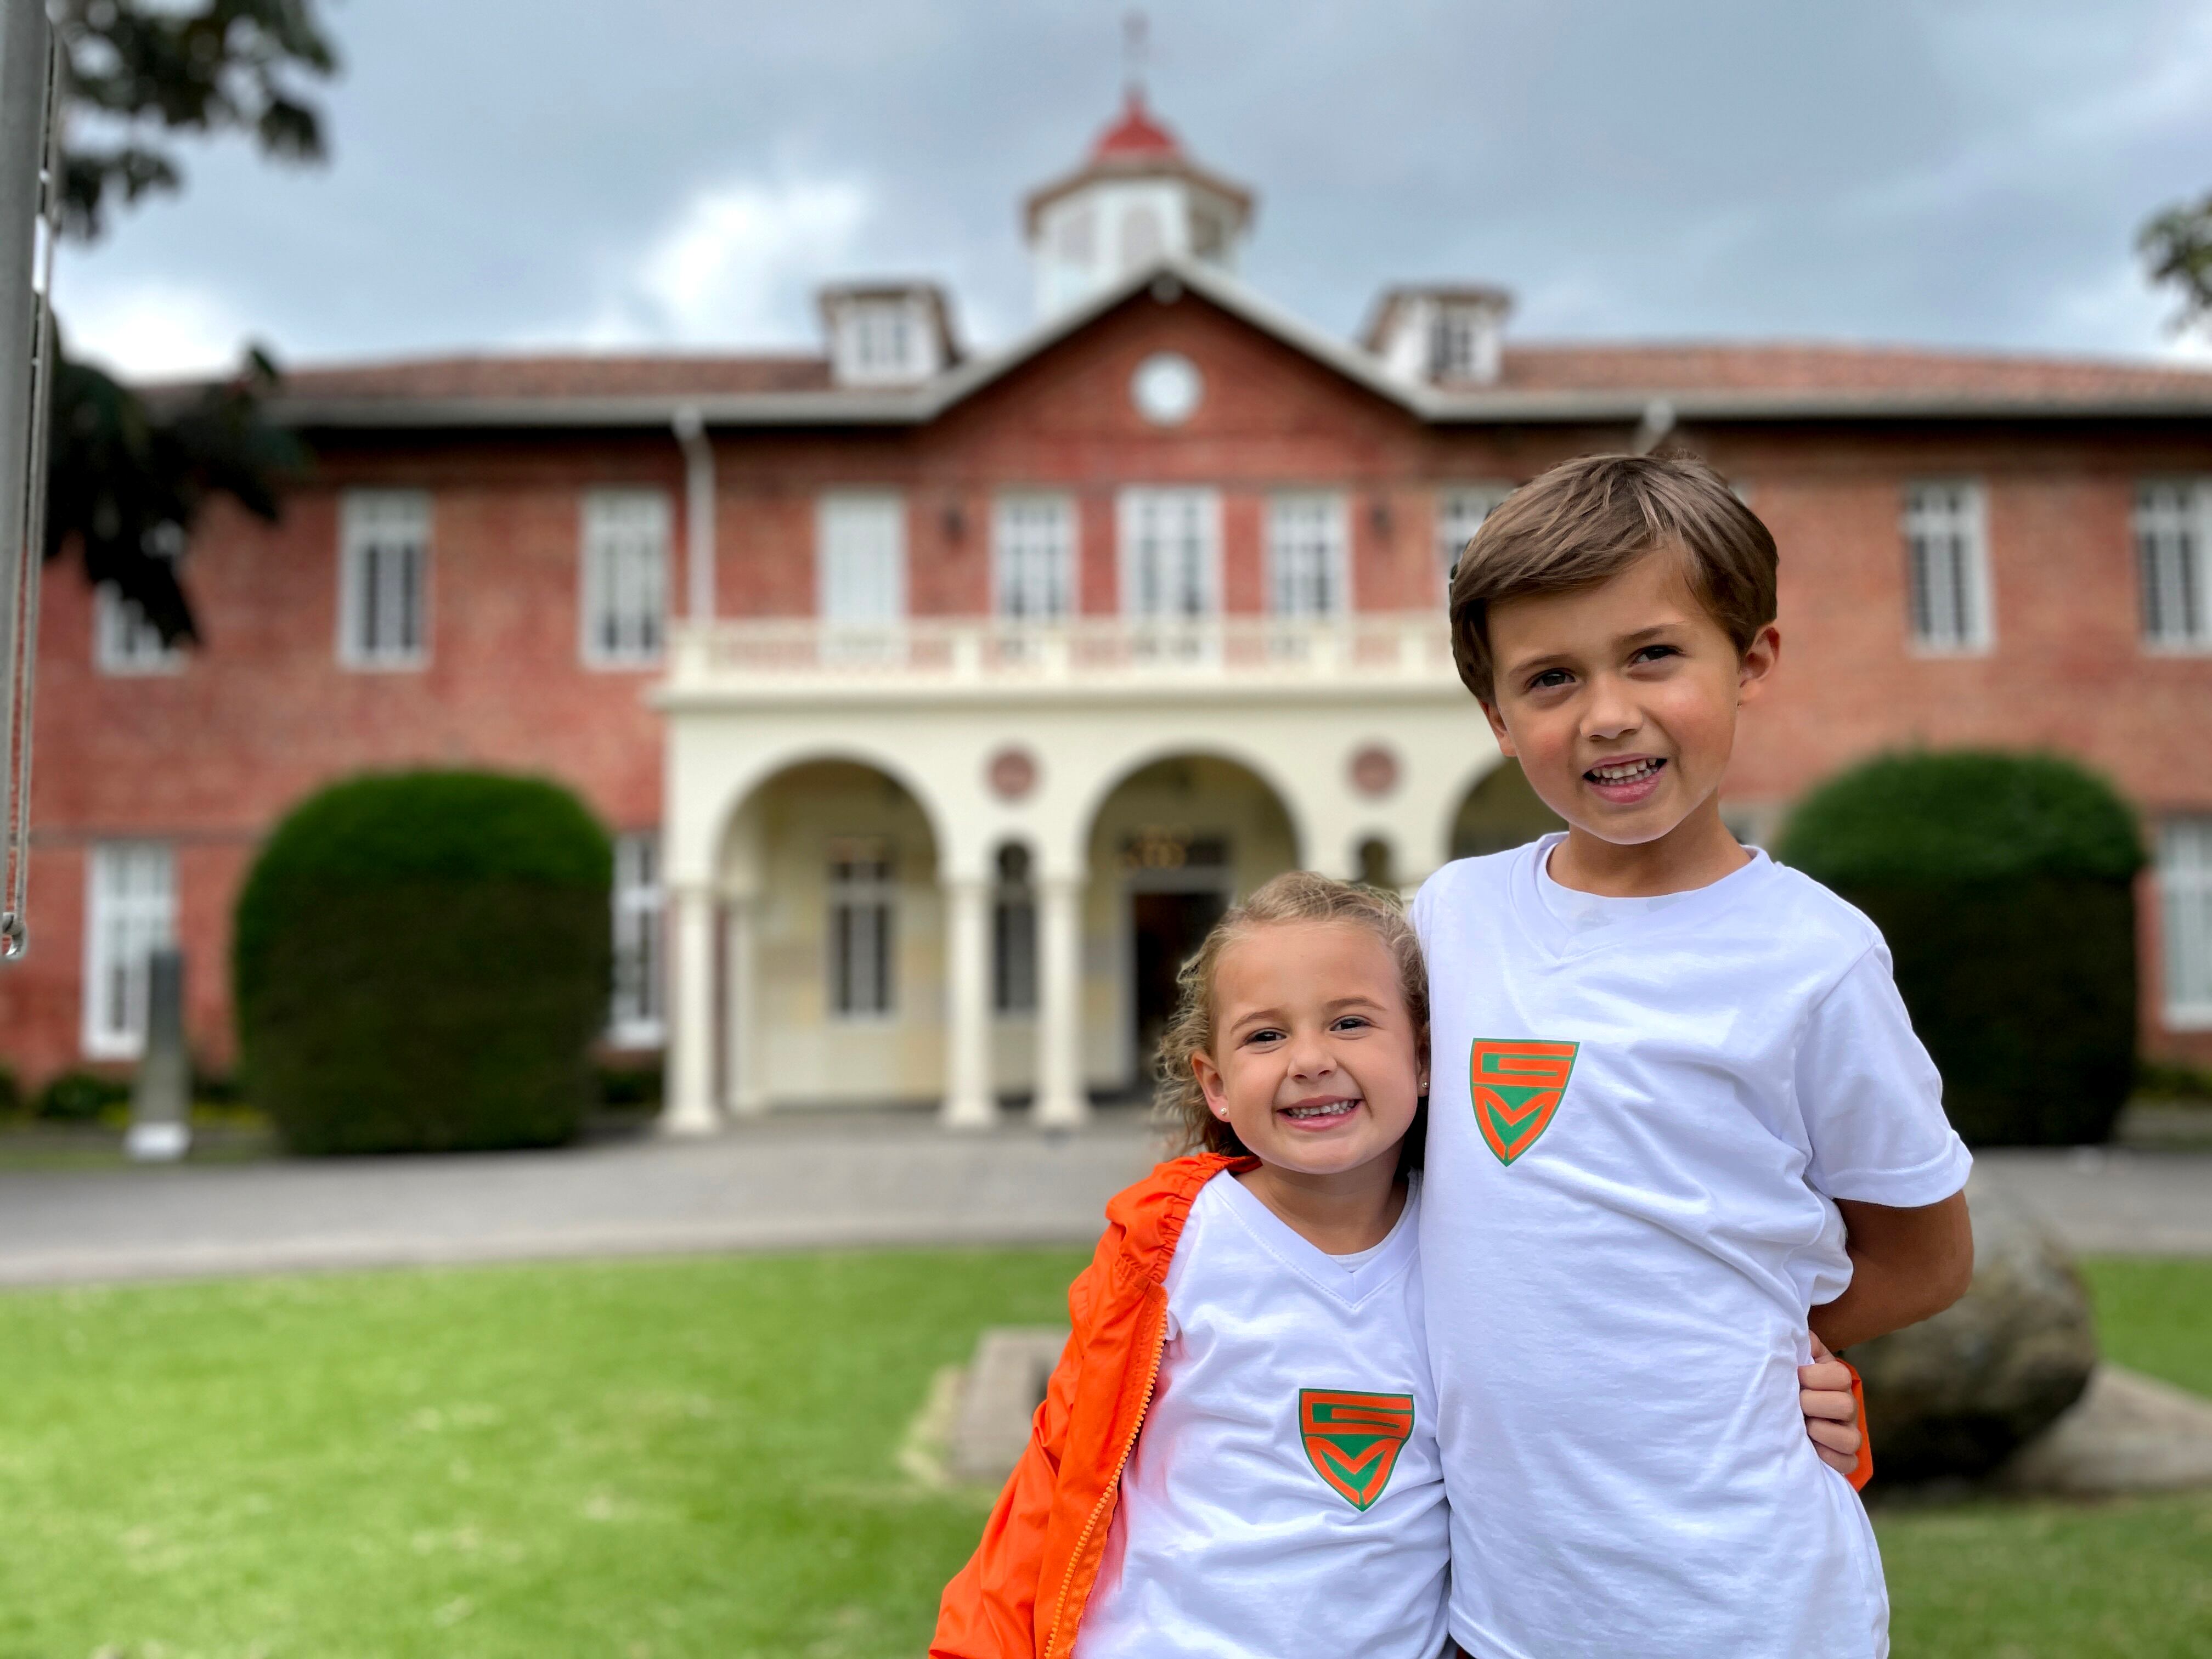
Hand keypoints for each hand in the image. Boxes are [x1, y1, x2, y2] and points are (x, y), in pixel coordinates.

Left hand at [1798, 1333, 1862, 1476]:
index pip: (1840, 1376)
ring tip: (1802, 1427)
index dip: (1813, 1376)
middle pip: (1845, 1405)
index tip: (1796, 1377)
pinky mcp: (1845, 1459)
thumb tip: (1801, 1332)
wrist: (1789, 1413)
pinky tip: (1811, 1448)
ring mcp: (1849, 1434)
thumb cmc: (1792, 1383)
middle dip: (1812, 1404)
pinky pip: (1848, 1463)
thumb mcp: (1797, 1360)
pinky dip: (1828, 1457)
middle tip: (1795, 1404)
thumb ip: (1801, 1344)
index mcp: (1837, 1382)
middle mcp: (1848, 1407)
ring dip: (1819, 1432)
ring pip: (1850, 1438)